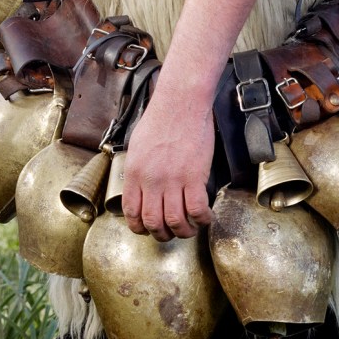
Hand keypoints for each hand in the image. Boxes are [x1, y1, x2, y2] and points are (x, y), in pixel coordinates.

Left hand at [121, 87, 215, 240]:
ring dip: (183, 231)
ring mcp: (173, 180)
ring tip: (189, 229)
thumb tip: (141, 186)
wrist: (180, 103)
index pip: (132, 212)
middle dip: (161, 235)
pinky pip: (197, 208)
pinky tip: (206, 218)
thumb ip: (138, 170)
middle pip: (153, 222)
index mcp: (135, 174)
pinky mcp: (194, 176)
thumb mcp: (138, 146)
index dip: (139, 228)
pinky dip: (202, 219)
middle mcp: (151, 181)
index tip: (147, 230)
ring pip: (175, 221)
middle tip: (170, 233)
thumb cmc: (160, 119)